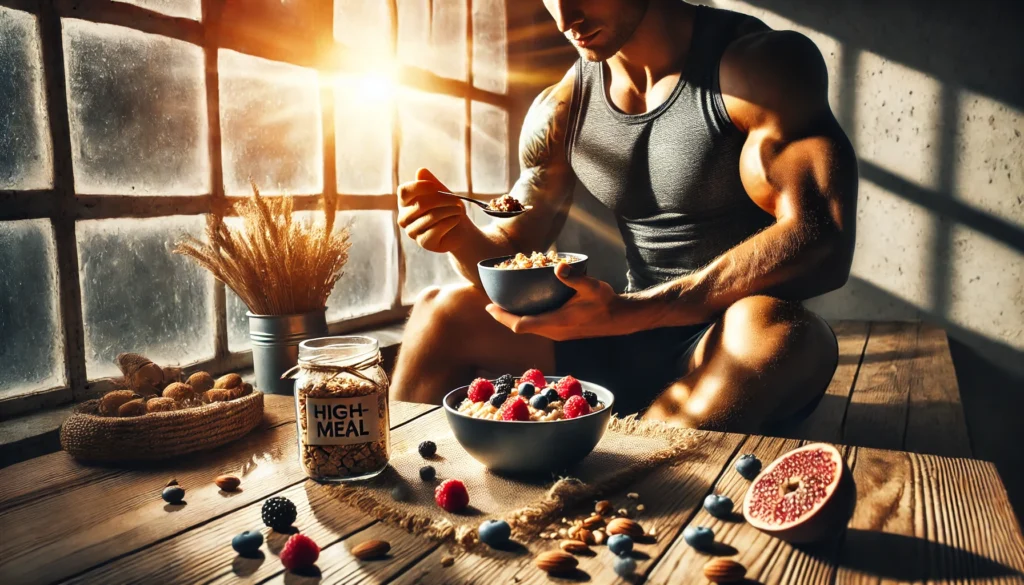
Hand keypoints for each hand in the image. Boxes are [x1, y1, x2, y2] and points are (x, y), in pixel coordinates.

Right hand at [397, 168, 474, 252]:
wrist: (460, 230)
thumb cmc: (448, 208)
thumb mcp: (442, 192)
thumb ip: (431, 182)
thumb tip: (421, 171)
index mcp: (405, 202)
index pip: (404, 191)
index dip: (419, 186)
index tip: (435, 186)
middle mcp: (404, 218)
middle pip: (420, 204)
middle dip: (442, 200)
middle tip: (457, 200)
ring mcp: (412, 232)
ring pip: (430, 217)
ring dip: (449, 211)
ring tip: (459, 210)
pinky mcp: (423, 243)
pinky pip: (436, 230)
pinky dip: (450, 222)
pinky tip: (456, 219)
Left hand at [485, 262, 631, 340]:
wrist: (619, 318)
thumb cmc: (606, 302)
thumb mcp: (592, 287)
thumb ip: (575, 278)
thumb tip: (559, 266)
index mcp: (556, 323)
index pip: (521, 324)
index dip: (503, 317)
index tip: (489, 307)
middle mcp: (553, 332)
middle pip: (520, 328)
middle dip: (504, 317)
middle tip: (490, 305)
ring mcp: (557, 334)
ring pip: (528, 329)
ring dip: (514, 319)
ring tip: (502, 306)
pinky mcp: (560, 331)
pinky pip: (536, 327)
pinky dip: (525, 319)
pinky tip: (524, 307)